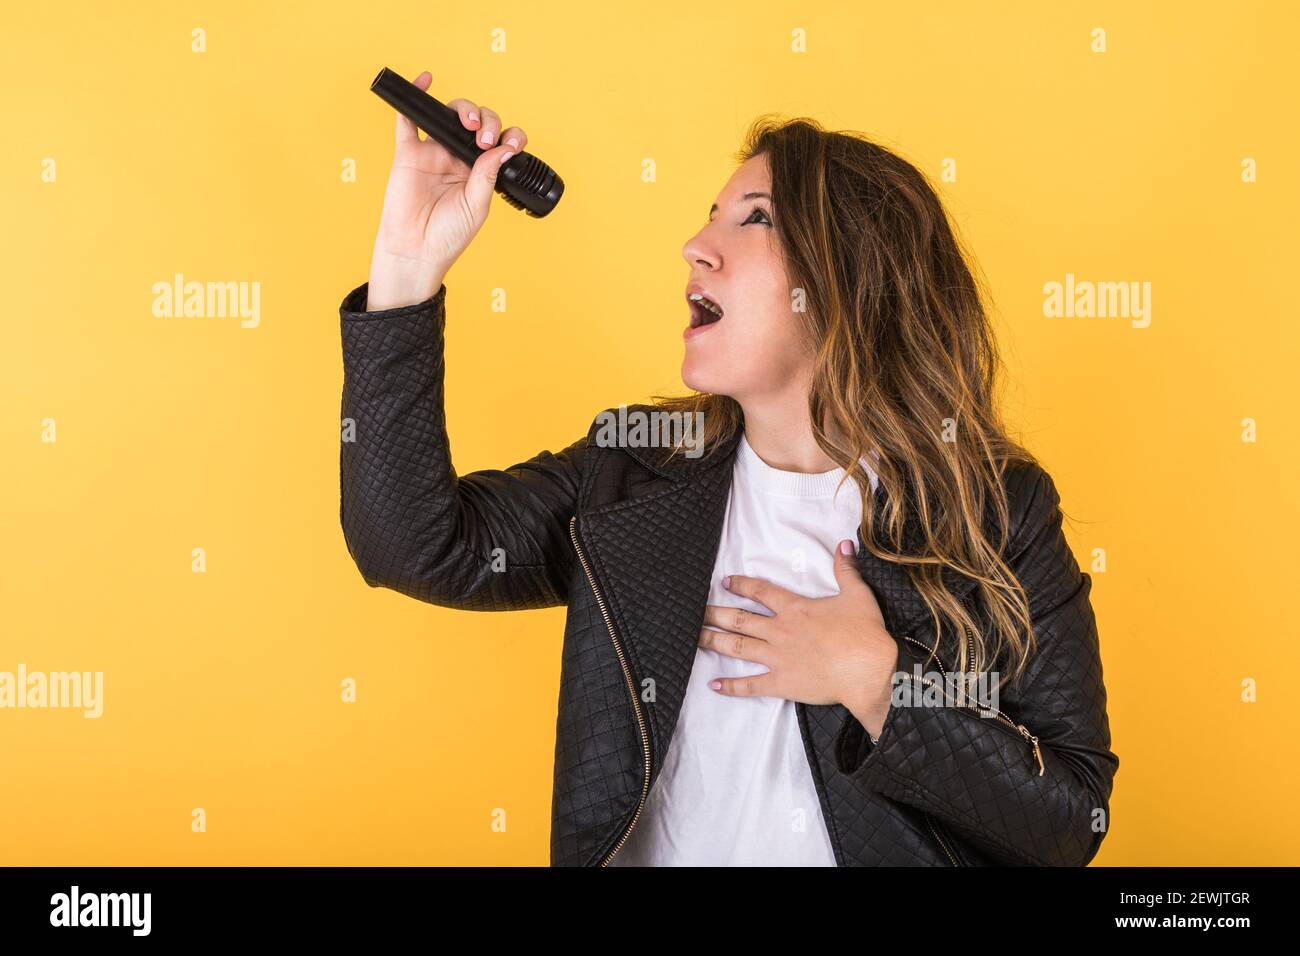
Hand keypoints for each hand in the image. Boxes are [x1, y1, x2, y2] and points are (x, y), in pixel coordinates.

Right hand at [366, 70, 526, 310]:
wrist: (416, 251)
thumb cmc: (448, 236)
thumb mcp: (477, 207)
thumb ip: (487, 175)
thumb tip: (502, 148)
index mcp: (479, 172)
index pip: (499, 143)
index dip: (509, 136)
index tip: (511, 146)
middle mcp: (458, 158)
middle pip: (477, 123)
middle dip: (487, 122)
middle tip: (484, 140)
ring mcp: (433, 153)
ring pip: (449, 116)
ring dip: (464, 109)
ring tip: (469, 123)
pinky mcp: (408, 153)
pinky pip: (409, 119)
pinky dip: (416, 96)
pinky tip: (425, 79)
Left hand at [698, 538, 898, 738]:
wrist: (869, 670)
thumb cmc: (864, 633)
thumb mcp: (857, 594)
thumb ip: (845, 569)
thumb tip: (844, 543)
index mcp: (795, 608)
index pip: (761, 592)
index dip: (742, 585)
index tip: (725, 581)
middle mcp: (780, 631)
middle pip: (739, 620)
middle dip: (715, 614)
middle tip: (695, 612)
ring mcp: (777, 658)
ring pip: (738, 647)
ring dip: (713, 642)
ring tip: (693, 639)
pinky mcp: (781, 683)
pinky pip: (751, 685)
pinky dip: (731, 686)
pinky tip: (714, 684)